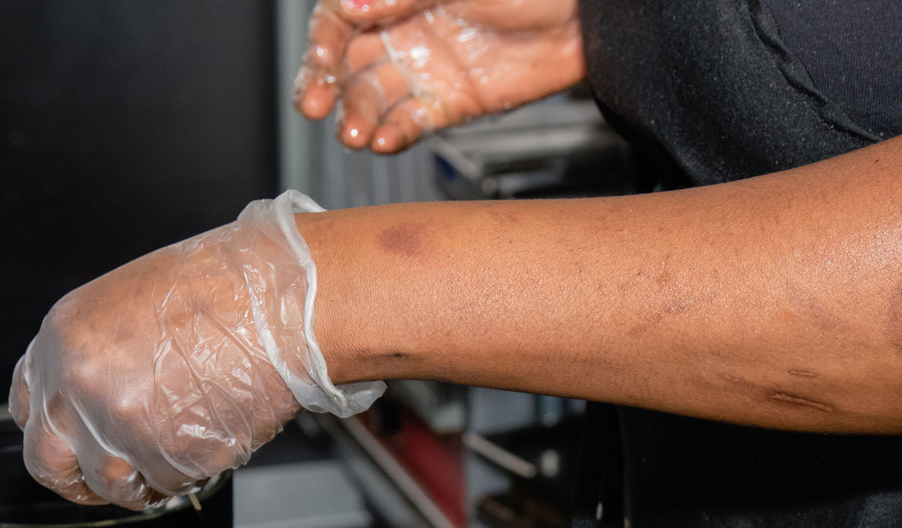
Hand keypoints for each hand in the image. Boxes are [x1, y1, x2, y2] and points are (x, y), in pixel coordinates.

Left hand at [10, 192, 383, 508]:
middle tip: (113, 474)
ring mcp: (118, 428)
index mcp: (62, 339)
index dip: (52, 431)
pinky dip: (189, 472)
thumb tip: (88, 399)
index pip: (26, 407)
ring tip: (180, 440)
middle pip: (50, 465)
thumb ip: (96, 357)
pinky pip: (167, 487)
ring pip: (112, 487)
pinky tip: (211, 430)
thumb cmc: (225, 289)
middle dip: (80, 479)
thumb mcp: (130, 304)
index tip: (70, 442)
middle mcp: (77, 386)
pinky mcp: (166, 458)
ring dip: (143, 479)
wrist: (282, 301)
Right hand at [294, 0, 584, 153]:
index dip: (322, 40)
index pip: (340, 17)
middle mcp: (403, 29)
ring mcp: (426, 68)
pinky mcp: (451, 102)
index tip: (320, 59)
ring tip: (353, 134)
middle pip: (346, 62)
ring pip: (373, 97)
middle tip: (314, 105)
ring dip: (356, 116)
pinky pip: (411, 123)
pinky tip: (382, 141)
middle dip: (324, 85)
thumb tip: (350, 6)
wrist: (587, 15)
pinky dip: (394, 134)